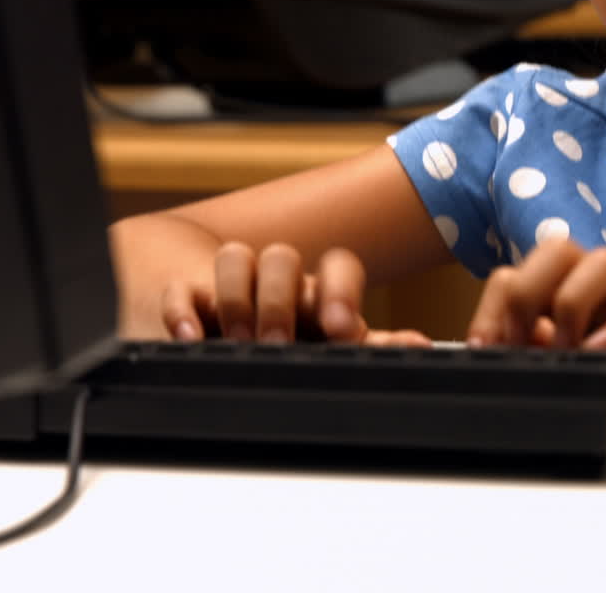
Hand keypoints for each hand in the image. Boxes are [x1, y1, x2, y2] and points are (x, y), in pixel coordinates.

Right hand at [159, 242, 429, 345]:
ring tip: (239, 340)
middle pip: (283, 256)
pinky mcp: (188, 301)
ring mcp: (232, 289)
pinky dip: (183, 312)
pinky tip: (190, 338)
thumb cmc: (290, 343)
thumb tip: (422, 347)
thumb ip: (371, 348)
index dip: (340, 291)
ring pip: (236, 257)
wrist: (218, 333)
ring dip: (237, 298)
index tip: (340, 329)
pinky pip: (183, 290)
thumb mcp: (329, 350)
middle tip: (278, 342)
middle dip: (280, 299)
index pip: (339, 266)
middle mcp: (278, 284)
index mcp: (319, 296)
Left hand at [466, 239, 605, 362]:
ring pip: (595, 263)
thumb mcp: (585, 357)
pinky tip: (602, 354)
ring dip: (569, 305)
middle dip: (524, 296)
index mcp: (575, 289)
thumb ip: (548, 349)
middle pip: (553, 250)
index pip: (517, 274)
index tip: (484, 352)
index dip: (491, 308)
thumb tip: (499, 356)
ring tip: (568, 351)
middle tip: (521, 346)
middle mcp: (604, 283)